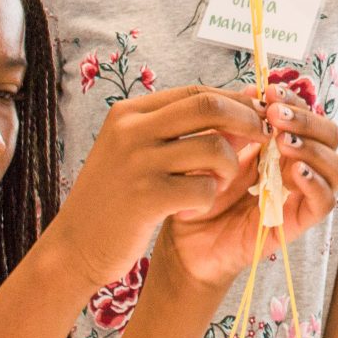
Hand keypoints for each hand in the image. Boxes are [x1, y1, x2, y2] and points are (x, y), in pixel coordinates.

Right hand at [50, 86, 266, 291]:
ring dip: (229, 167)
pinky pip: (204, 189)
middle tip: (264, 139)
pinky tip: (190, 210)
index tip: (257, 115)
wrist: (74, 246)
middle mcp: (131, 130)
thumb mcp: (137, 151)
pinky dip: (208, 201)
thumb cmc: (115, 197)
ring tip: (216, 185)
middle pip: (208, 107)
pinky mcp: (146, 199)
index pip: (196, 92)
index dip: (234, 100)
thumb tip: (242, 102)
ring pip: (214, 148)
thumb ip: (179, 128)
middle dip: (246, 121)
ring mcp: (138, 163)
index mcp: (129, 112)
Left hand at [160, 85, 337, 287]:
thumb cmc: (201, 192)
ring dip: (315, 150)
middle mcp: (299, 165)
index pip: (307, 114)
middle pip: (329, 135)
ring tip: (284, 142)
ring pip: (337, 167)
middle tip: (276, 116)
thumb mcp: (214, 150)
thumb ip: (234, 122)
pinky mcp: (299, 221)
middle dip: (307, 120)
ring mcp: (302, 193)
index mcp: (283, 144)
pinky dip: (315, 183)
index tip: (271, 91)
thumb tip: (253, 89)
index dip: (295, 100)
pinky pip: (325, 201)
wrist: (188, 239)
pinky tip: (294, 173)